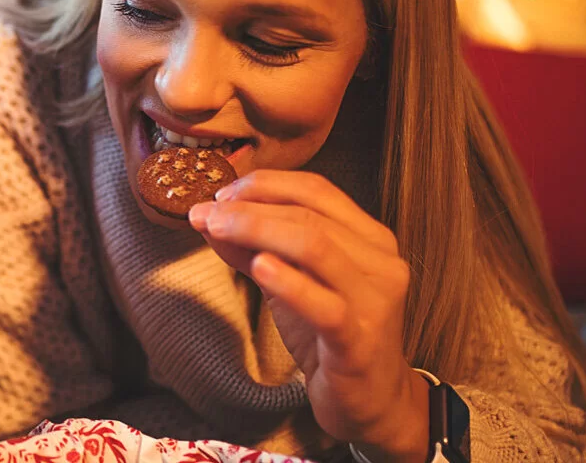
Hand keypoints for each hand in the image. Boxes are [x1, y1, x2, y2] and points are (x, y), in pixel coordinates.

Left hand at [188, 170, 427, 462]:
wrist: (372, 401)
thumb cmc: (330, 336)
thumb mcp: (291, 286)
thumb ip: (255, 250)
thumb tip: (208, 217)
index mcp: (370, 238)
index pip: (316, 190)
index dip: (265, 184)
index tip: (221, 193)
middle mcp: (380, 262)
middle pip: (309, 215)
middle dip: (249, 208)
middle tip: (206, 212)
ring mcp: (374, 301)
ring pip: (315, 247)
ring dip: (258, 230)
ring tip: (217, 228)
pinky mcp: (359, 340)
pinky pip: (325, 305)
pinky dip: (289, 282)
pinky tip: (258, 268)